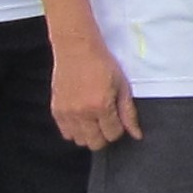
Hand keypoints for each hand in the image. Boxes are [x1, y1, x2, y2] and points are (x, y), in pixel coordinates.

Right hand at [48, 34, 138, 149]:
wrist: (76, 50)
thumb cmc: (103, 64)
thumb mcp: (122, 86)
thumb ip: (128, 113)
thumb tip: (136, 135)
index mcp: (101, 105)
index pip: (112, 135)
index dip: (119, 129)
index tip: (118, 119)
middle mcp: (82, 113)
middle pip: (95, 143)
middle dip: (104, 136)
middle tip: (106, 121)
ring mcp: (67, 113)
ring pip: (79, 141)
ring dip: (89, 134)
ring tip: (93, 119)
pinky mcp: (56, 110)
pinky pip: (66, 133)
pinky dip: (75, 130)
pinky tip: (82, 117)